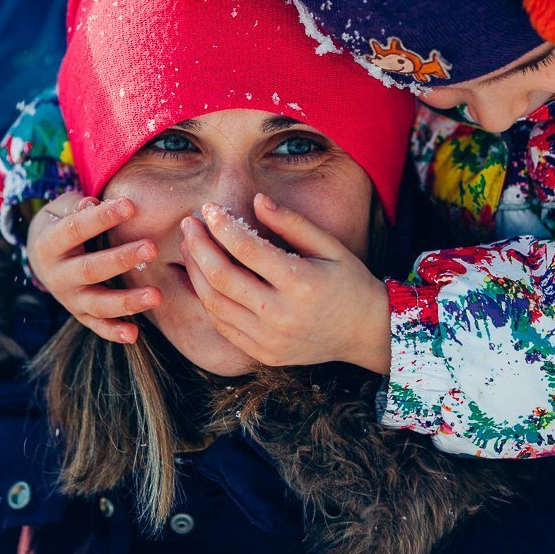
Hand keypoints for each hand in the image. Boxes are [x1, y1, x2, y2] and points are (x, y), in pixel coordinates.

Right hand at [26, 192, 159, 343]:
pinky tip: (134, 334)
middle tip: (152, 248)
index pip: (75, 229)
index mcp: (49, 244)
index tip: (130, 206)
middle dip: (121, 259)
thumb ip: (77, 206)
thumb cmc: (62, 223)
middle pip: (89, 269)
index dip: (101, 218)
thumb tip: (91, 203)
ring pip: (97, 304)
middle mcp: (57, 275)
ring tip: (156, 295)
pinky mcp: (80, 315)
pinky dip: (114, 332)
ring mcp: (69, 299)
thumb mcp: (61, 210)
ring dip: (127, 301)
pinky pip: (98, 327)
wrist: (42, 257)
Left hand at [179, 194, 392, 374]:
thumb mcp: (330, 246)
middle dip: (199, 246)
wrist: (365, 333)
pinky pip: (223, 326)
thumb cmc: (349, 282)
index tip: (209, 208)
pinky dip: (207, 300)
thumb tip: (257, 200)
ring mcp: (270, 339)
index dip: (222, 225)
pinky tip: (202, 277)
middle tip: (189, 224)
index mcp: (301, 283)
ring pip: (215, 304)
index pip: (247, 249)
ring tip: (189, 247)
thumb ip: (292, 223)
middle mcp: (281, 315)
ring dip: (196, 273)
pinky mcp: (263, 354)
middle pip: (222, 278)